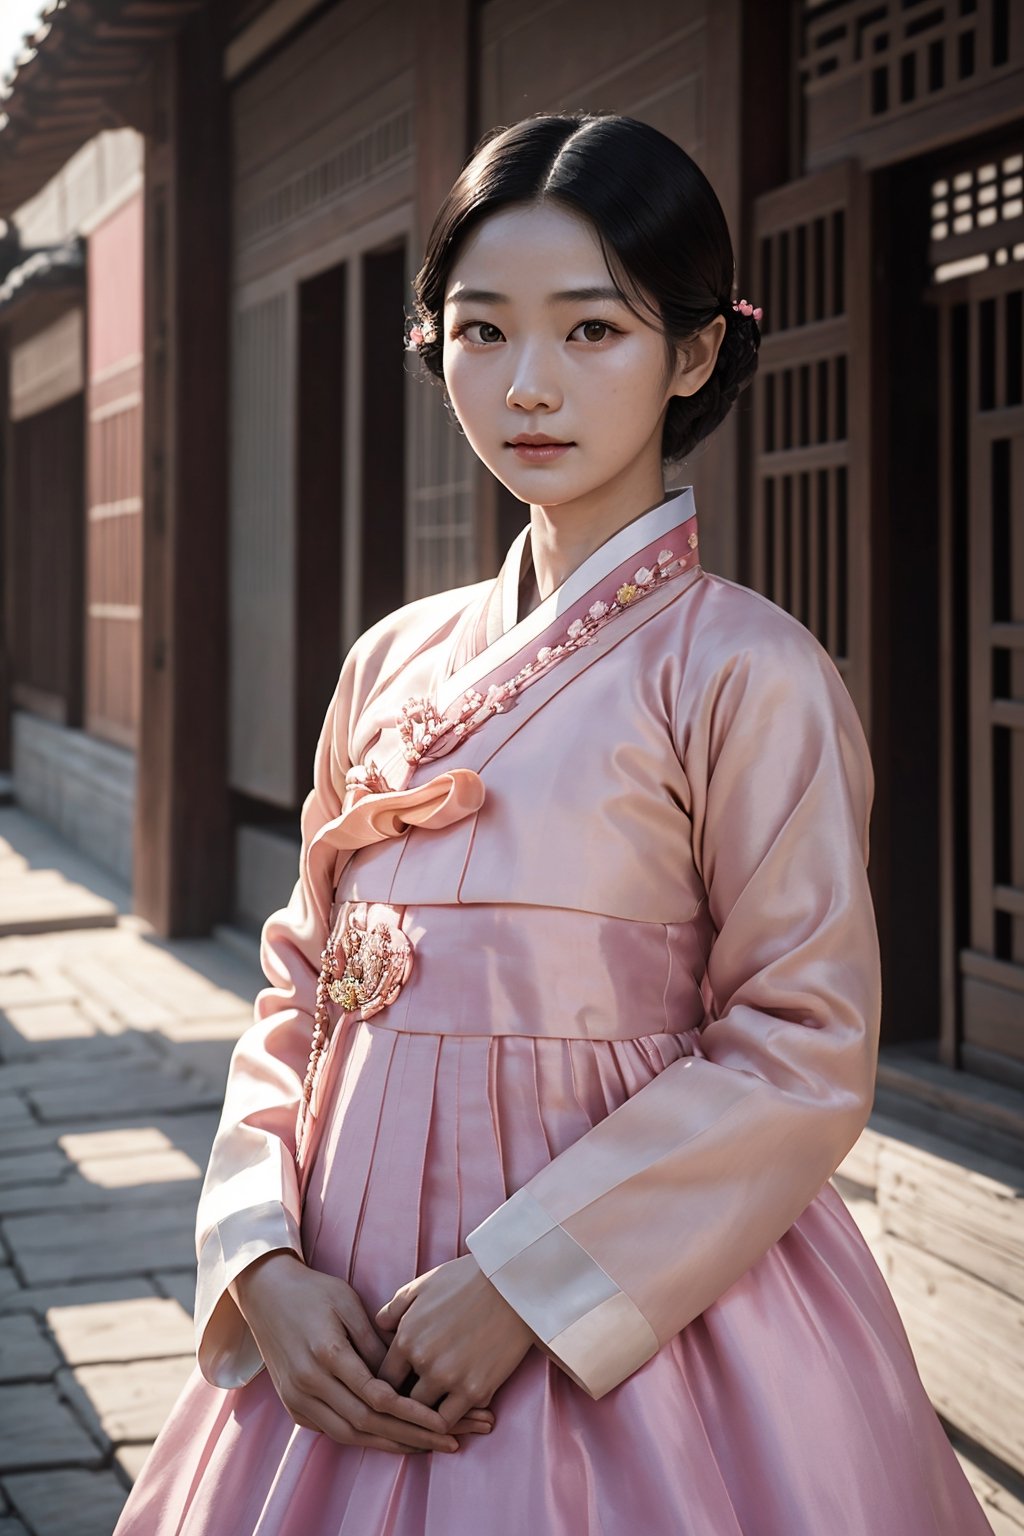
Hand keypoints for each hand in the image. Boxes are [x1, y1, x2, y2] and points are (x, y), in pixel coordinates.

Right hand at [230, 1250, 494, 1453]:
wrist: (266, 1295)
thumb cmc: (314, 1291)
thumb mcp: (348, 1303)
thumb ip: (375, 1341)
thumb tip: (405, 1372)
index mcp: (327, 1353)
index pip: (376, 1396)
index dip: (412, 1413)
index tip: (444, 1422)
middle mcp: (309, 1383)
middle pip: (366, 1423)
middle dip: (411, 1436)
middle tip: (449, 1443)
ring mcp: (297, 1399)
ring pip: (349, 1435)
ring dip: (391, 1445)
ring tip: (428, 1447)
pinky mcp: (294, 1407)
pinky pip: (333, 1432)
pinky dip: (365, 1439)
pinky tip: (392, 1440)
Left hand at [374, 1255, 536, 1430]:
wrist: (512, 1285)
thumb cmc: (465, 1280)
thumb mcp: (422, 1286)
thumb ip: (394, 1309)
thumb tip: (380, 1328)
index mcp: (406, 1339)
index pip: (382, 1380)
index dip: (386, 1385)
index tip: (398, 1385)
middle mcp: (424, 1363)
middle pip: (402, 1401)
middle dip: (406, 1402)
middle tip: (415, 1400)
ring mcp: (450, 1379)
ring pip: (426, 1416)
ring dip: (429, 1413)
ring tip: (436, 1409)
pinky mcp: (477, 1390)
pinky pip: (455, 1419)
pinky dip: (454, 1418)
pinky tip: (458, 1408)